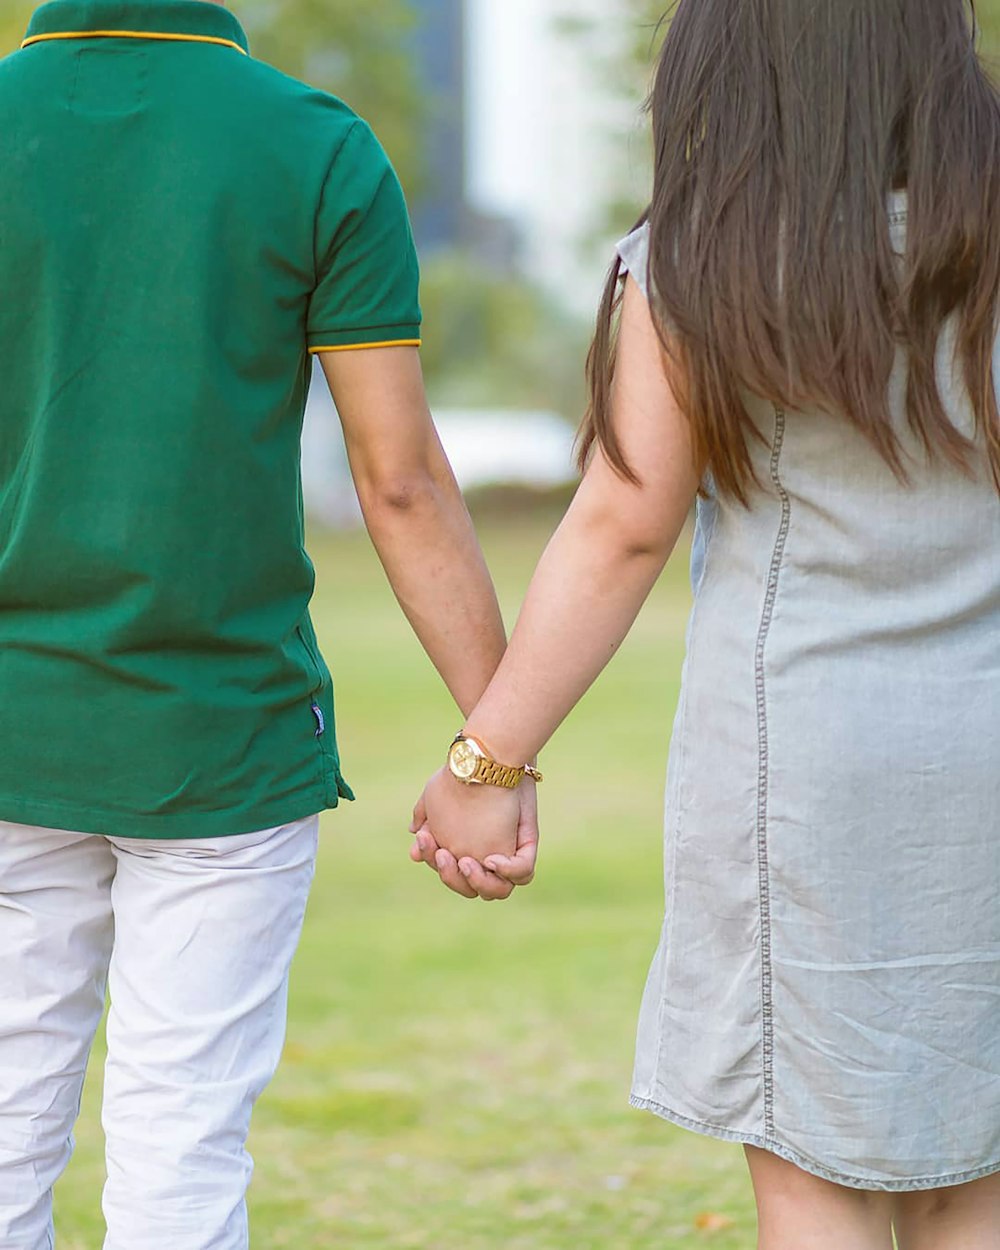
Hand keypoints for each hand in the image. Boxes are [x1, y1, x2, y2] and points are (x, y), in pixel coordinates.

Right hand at [409, 770, 538, 899]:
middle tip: (443, 854)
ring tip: (465, 861)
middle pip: (469, 888)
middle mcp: (486, 860)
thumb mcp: (441, 799)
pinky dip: (508, 870)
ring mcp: (508, 857)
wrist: (493, 758)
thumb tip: (415, 836)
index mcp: (464, 853)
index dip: (434, 861)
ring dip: (479, 881)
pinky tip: (491, 858)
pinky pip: (523, 873)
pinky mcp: (525, 847)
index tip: (425, 839)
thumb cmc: (467, 776)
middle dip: (451, 876)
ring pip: (497, 891)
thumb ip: (428, 820)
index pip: (449, 872)